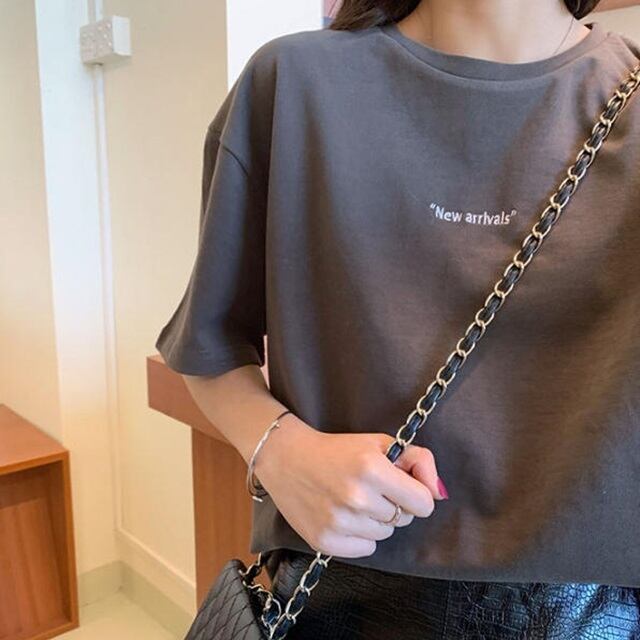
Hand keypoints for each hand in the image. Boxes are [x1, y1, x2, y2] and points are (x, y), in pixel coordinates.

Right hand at [253, 415, 447, 558]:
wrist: (287, 459)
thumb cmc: (337, 450)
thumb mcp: (380, 443)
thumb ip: (418, 460)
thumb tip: (439, 493)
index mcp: (372, 468)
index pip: (424, 504)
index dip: (417, 495)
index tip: (402, 487)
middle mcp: (357, 497)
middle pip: (403, 520)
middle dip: (394, 505)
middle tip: (370, 489)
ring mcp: (339, 522)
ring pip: (384, 535)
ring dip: (375, 521)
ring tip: (353, 500)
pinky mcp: (325, 541)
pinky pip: (365, 550)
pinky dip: (359, 537)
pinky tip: (343, 515)